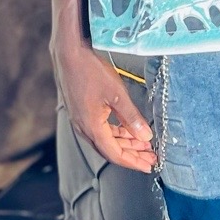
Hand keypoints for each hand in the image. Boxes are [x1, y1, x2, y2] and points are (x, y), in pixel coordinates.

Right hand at [53, 39, 156, 175]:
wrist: (68, 54)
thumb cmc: (90, 71)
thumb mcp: (117, 95)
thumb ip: (132, 118)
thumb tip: (146, 136)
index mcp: (92, 127)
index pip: (115, 154)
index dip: (133, 162)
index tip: (148, 166)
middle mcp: (83, 128)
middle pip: (110, 150)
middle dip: (132, 155)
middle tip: (150, 157)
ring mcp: (81, 120)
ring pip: (105, 140)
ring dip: (125, 143)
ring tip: (143, 143)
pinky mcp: (81, 112)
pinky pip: (100, 130)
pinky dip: (115, 133)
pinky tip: (127, 130)